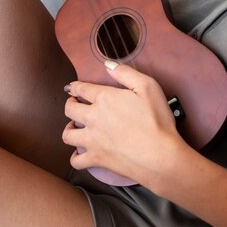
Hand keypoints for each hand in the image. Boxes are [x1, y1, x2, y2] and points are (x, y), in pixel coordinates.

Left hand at [62, 63, 184, 188]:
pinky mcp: (96, 159)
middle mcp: (93, 118)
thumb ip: (125, 73)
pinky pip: (76, 160)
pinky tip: (80, 153)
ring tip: (74, 126)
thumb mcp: (148, 86)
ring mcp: (92, 140)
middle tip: (74, 103)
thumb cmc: (156, 119)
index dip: (75, 87)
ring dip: (68, 128)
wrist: (159, 155)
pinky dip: (75, 156)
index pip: (81, 89)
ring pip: (67, 134)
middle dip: (70, 103)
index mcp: (104, 98)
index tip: (72, 87)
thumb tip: (108, 65)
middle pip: (70, 109)